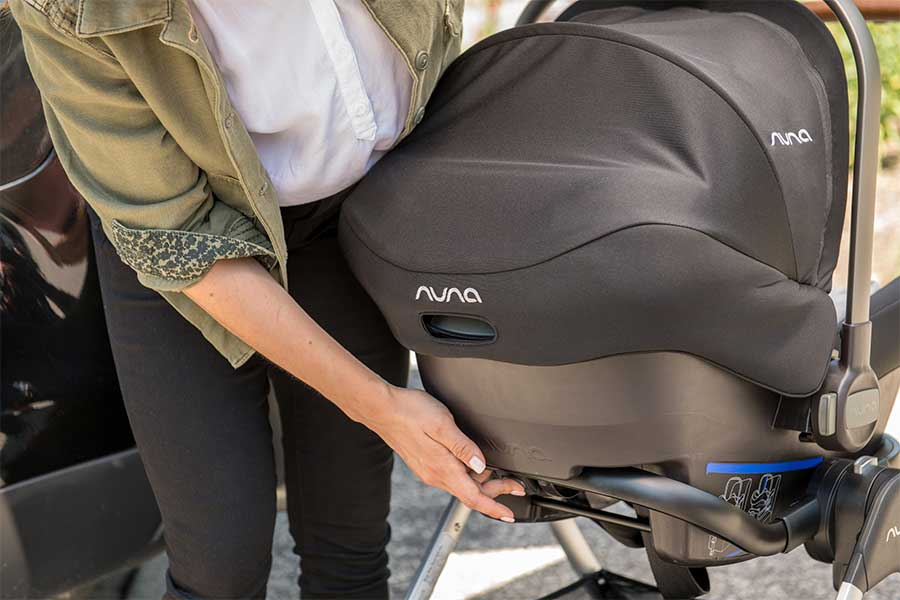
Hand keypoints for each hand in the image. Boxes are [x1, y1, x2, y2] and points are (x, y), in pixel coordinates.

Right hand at [364, 385, 524, 521]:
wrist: (381, 409)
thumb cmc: (410, 412)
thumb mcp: (443, 424)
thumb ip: (464, 447)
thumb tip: (482, 466)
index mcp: (442, 468)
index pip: (473, 497)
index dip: (494, 507)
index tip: (509, 515)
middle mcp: (435, 475)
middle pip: (470, 492)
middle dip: (495, 491)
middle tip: (515, 484)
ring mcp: (428, 470)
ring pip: (461, 484)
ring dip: (481, 483)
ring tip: (499, 471)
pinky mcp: (424, 463)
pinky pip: (450, 476)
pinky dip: (467, 475)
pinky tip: (473, 463)